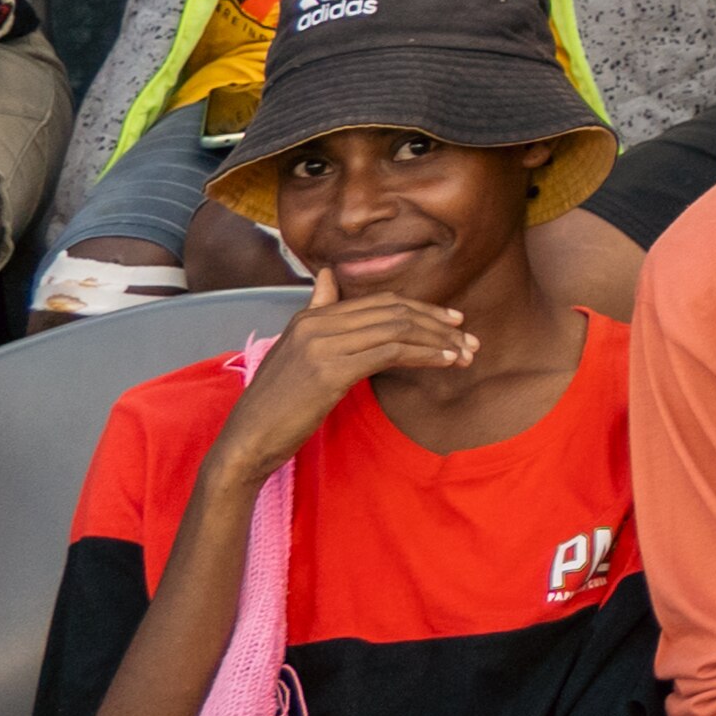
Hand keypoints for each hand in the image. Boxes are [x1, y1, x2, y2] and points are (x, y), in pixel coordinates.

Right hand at [204, 269, 479, 490]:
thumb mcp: (295, 353)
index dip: (421, 309)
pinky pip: (391, 352)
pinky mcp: (331, 370)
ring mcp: (323, 344)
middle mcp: (317, 323)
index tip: (452, 321)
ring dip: (438, 342)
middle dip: (437, 324)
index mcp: (311, 316)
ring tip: (465, 354)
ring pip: (398, 330)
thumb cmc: (277, 404)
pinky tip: (446, 362)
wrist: (246, 440)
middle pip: (394, 312)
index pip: (380, 302)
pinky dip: (425, 354)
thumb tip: (328, 275)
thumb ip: (317, 313)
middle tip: (469, 338)